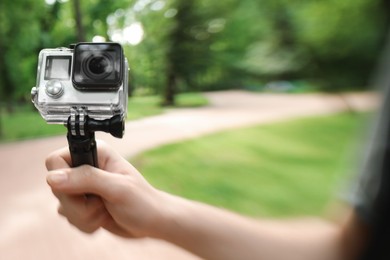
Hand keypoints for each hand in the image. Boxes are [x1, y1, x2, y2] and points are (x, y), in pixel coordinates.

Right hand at [45, 141, 165, 237]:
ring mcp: (83, 188)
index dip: (62, 178)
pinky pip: (68, 217)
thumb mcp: (117, 188)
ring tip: (106, 210)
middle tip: (101, 203)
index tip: (81, 190)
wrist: (151, 223)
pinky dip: (85, 224)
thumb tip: (52, 178)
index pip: (55, 160)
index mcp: (95, 154)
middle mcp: (85, 168)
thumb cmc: (142, 202)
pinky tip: (103, 218)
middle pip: (55, 186)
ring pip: (61, 205)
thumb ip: (87, 179)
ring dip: (84, 216)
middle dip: (78, 204)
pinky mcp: (82, 205)